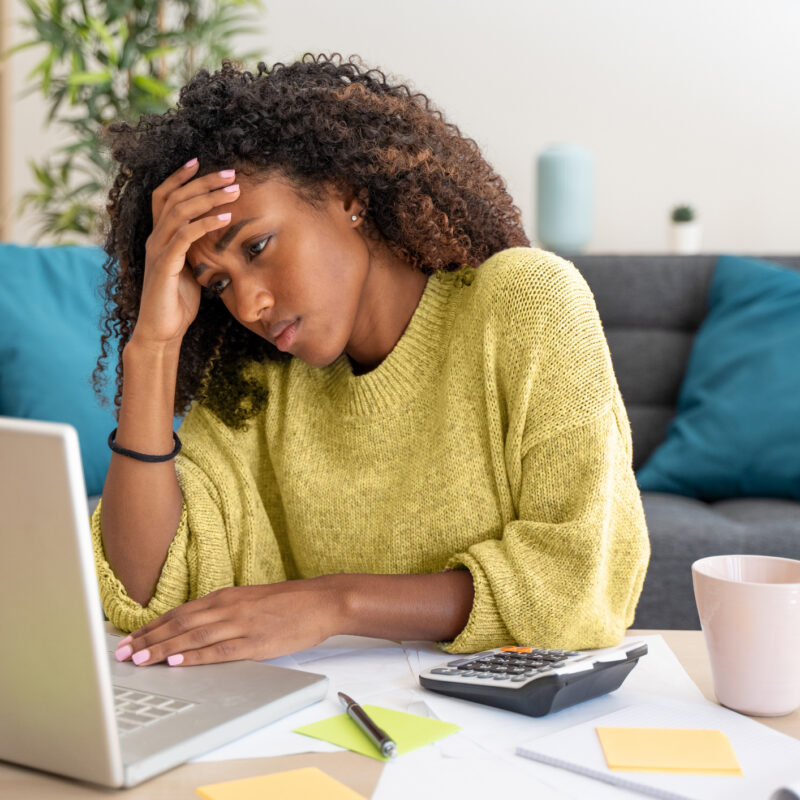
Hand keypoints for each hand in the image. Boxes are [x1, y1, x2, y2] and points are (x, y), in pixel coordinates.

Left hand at [115, 579, 343, 666]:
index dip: (151, 627)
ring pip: (193, 637)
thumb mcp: (250, 600)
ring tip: (139, 659)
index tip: (129, 639)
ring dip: (162, 649)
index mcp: (225, 596)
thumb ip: (223, 611)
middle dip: (148, 639)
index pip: (179, 613)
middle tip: (122, 654)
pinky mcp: (256, 642)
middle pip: (179, 624)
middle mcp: (228, 607)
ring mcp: (242, 625)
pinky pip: (220, 651)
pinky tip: (178, 662)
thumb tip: (195, 627)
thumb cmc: (288, 603)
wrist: (321, 601)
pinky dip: (195, 657)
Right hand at [132, 159, 240, 347]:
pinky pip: (184, 236)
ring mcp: (157, 250)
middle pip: (175, 197)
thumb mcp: (191, 269)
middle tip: (231, 173)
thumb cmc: (178, 303)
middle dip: (203, 182)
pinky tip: (224, 218)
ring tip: (234, 190)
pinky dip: (205, 223)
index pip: (164, 196)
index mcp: (160, 237)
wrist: (162, 332)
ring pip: (180, 211)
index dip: (179, 177)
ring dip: (209, 198)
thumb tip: (216, 236)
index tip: (200, 161)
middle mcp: (155, 238)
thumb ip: (196, 250)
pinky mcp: (164, 265)